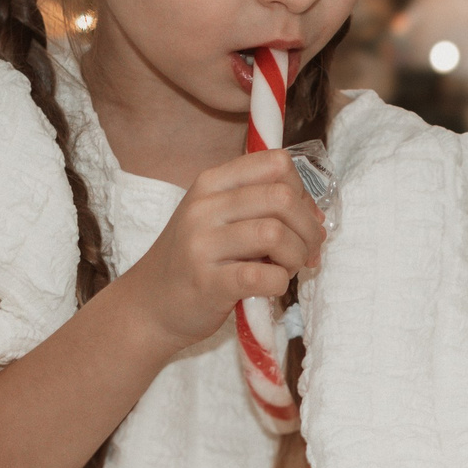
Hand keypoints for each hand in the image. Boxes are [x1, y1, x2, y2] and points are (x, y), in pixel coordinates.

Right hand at [117, 149, 325, 352]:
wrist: (150, 304)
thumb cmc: (194, 260)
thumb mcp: (218, 218)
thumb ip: (261, 206)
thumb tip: (316, 215)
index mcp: (211, 183)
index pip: (276, 162)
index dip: (302, 191)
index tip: (300, 218)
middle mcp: (204, 207)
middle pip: (282, 197)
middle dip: (308, 227)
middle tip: (305, 250)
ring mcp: (202, 245)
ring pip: (276, 233)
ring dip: (296, 255)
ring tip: (287, 268)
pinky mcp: (208, 283)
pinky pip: (263, 276)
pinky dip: (280, 283)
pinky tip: (271, 286)